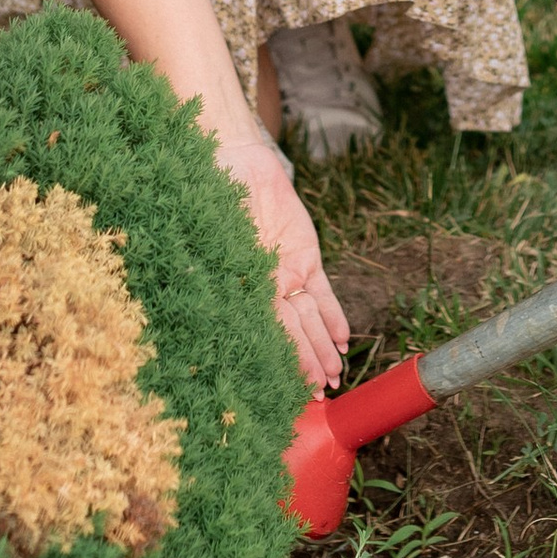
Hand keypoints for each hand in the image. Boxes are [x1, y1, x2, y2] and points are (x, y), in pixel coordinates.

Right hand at [218, 123, 349, 390]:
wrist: (239, 165)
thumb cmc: (216, 199)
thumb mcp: (213, 235)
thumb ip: (220, 268)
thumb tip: (220, 297)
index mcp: (241, 286)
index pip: (267, 333)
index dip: (284, 359)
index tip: (293, 387)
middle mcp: (267, 286)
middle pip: (292, 333)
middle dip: (308, 363)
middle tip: (322, 392)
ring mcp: (288, 273)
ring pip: (310, 319)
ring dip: (323, 347)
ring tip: (336, 376)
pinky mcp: (306, 257)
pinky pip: (322, 293)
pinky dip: (333, 315)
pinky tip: (343, 340)